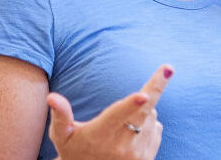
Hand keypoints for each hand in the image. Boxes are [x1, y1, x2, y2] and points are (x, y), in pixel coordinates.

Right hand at [47, 65, 172, 159]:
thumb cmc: (75, 152)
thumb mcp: (63, 137)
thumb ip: (61, 116)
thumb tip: (51, 97)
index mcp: (100, 134)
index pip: (117, 116)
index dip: (131, 104)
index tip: (144, 95)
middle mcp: (121, 145)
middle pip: (144, 111)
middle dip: (156, 87)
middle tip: (168, 68)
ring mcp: (136, 153)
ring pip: (151, 116)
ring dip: (145, 110)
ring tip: (125, 121)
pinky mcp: (148, 158)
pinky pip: (157, 128)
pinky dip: (150, 123)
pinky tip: (134, 131)